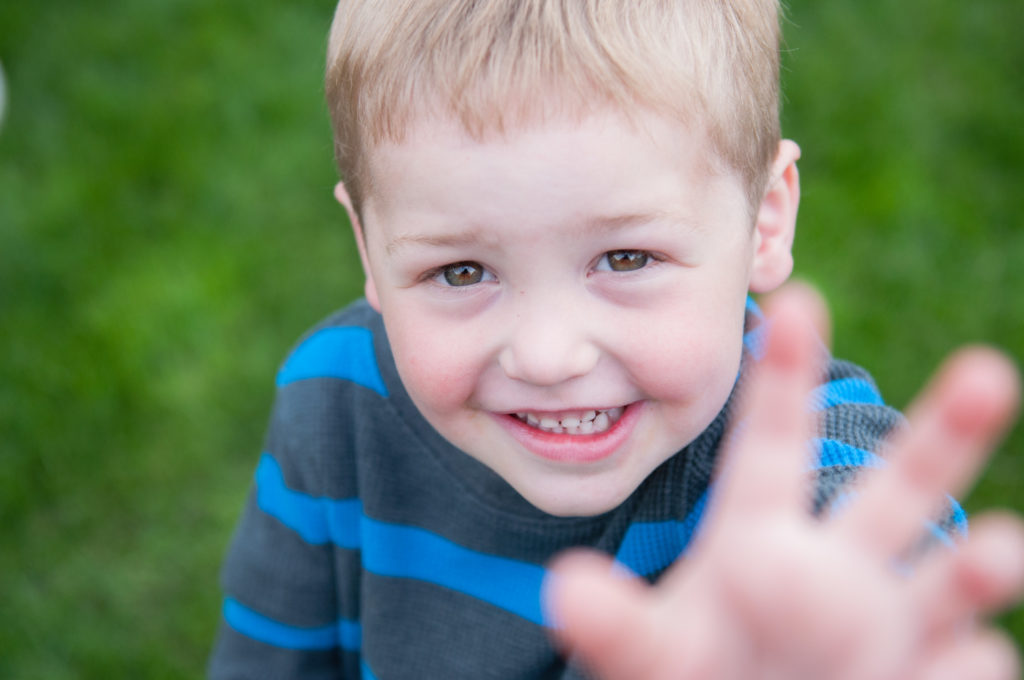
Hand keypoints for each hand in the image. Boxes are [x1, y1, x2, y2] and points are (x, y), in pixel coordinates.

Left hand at [545, 284, 1023, 679]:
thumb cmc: (693, 674)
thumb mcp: (648, 653)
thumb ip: (614, 623)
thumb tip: (564, 589)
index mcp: (758, 538)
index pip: (772, 443)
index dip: (784, 377)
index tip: (797, 296)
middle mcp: (834, 567)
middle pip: (899, 488)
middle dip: (946, 432)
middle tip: (988, 371)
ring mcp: (884, 624)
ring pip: (945, 578)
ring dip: (978, 561)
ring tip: (1002, 548)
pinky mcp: (920, 678)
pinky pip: (957, 665)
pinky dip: (960, 666)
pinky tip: (955, 665)